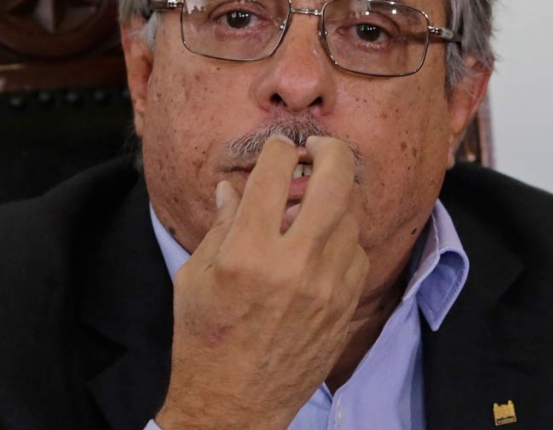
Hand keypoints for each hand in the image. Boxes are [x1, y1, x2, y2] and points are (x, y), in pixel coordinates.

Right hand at [156, 135, 368, 429]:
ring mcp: (327, 285)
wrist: (234, 404)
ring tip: (316, 197)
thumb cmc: (205, 339)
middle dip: (329, 149)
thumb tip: (232, 187)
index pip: (276, 172)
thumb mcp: (195, 276)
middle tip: (318, 148)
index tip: (278, 149)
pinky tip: (322, 241)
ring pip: (352, 213)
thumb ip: (220, 225)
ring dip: (336, 194)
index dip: (278, 149)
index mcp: (248, 252)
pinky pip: (358, 249)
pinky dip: (343, 235)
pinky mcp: (344, 305)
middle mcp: (294, 264)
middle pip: (335, 180)